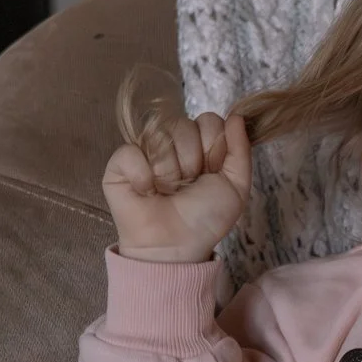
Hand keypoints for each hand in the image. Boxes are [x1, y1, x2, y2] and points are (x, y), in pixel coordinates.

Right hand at [103, 108, 251, 263]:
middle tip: (188, 186)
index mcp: (200, 146)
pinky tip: (147, 191)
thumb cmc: (205, 218)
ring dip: (170, 172)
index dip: (213, 145)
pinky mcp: (120, 162)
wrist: (176, 245)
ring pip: (159, 136)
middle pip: (183, 124)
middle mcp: (172, 144)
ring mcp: (145, 150)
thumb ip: (240, 151)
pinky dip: (143, 175)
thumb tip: (237, 117)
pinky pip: (131, 151)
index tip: (211, 171)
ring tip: (168, 191)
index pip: (209, 120)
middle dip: (192, 160)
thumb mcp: (236, 187)